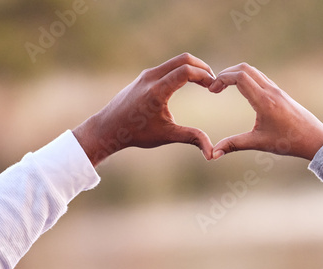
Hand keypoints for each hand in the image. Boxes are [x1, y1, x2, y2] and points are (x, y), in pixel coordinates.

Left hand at [73, 53, 215, 165]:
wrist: (109, 128)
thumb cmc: (136, 134)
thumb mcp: (166, 136)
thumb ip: (191, 138)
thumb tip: (212, 154)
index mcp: (157, 91)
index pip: (186, 71)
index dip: (204, 76)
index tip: (213, 87)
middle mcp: (151, 78)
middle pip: (184, 59)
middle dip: (202, 68)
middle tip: (213, 81)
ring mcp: (146, 75)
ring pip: (175, 61)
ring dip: (192, 68)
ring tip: (204, 82)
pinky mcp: (144, 76)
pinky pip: (167, 66)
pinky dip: (181, 70)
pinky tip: (188, 83)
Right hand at [209, 63, 322, 160]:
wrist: (315, 139)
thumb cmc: (289, 142)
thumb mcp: (259, 143)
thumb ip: (234, 145)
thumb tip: (213, 154)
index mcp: (264, 100)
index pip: (239, 77)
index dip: (221, 79)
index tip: (212, 91)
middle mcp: (270, 91)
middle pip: (244, 68)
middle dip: (226, 74)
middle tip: (215, 87)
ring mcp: (277, 90)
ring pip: (253, 71)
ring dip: (236, 74)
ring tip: (224, 87)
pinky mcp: (280, 93)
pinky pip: (260, 77)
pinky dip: (247, 78)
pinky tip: (241, 91)